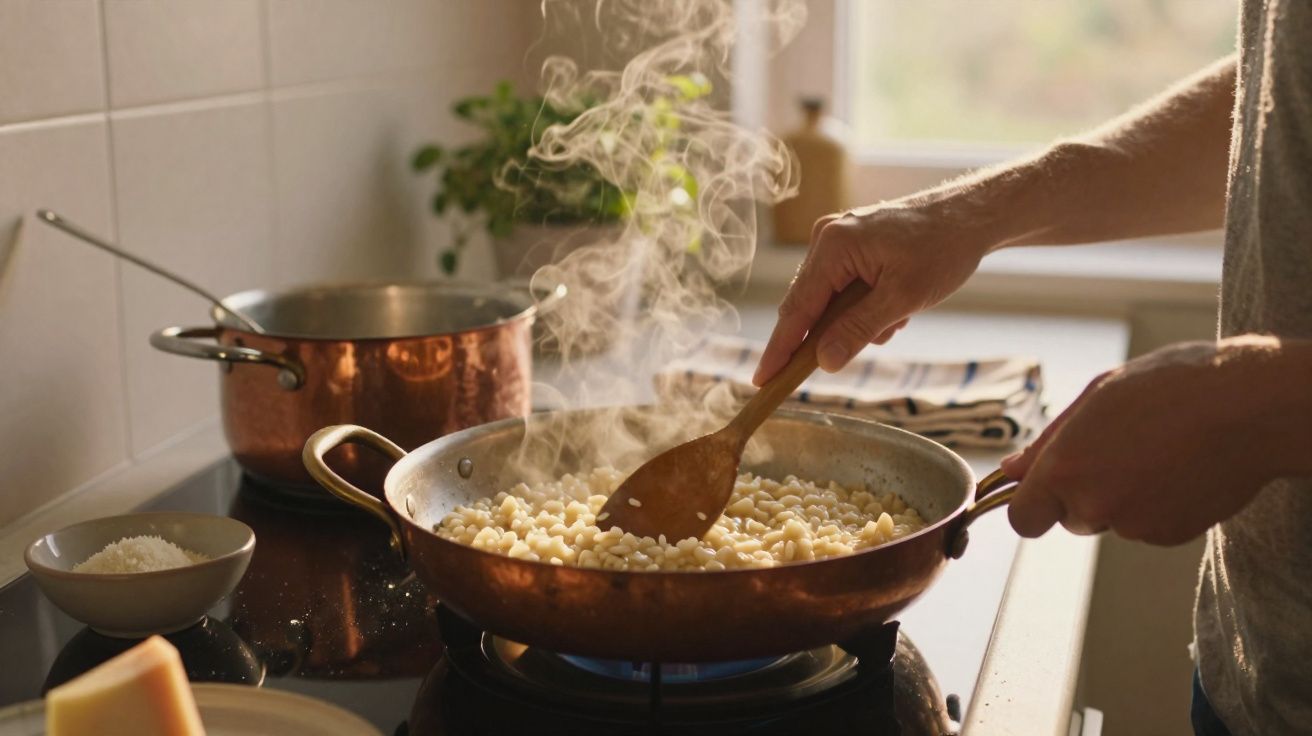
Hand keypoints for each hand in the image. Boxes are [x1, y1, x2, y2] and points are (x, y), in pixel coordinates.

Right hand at [753, 203, 989, 384]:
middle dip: (831, 334)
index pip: (797, 309)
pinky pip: (844, 287)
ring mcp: (838, 238)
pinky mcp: (853, 244)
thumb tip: (824, 362)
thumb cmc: (943, 248)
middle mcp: (827, 238)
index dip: (780, 349)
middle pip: (808, 304)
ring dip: (857, 320)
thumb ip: (859, 330)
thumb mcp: (903, 298)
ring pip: (829, 300)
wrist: (973, 214)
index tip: (762, 381)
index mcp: (832, 246)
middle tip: (845, 358)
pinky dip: (865, 306)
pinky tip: (896, 306)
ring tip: (897, 318)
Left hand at [1000, 338, 1289, 545]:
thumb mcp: (1097, 397)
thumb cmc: (1170, 387)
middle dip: (1083, 493)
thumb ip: (1048, 442)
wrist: (1250, 408)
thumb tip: (1012, 470)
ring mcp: (1133, 525)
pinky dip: (1157, 504)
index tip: (1042, 492)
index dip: (1030, 506)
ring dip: (1123, 496)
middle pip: (1069, 517)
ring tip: (1157, 451)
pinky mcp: (1170, 535)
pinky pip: (1148, 525)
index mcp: (1065, 468)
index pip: (1023, 519)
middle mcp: (1093, 504)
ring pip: (1111, 520)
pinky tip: (1178, 468)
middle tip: (1118, 449)